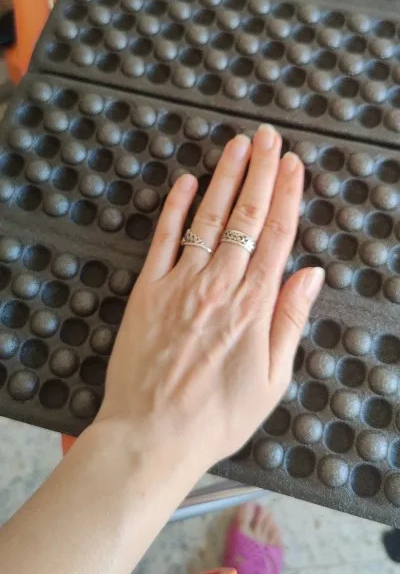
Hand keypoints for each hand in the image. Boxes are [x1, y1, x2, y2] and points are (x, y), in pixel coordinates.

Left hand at [96, 124, 323, 473]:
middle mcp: (219, 286)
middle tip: (268, 137)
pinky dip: (176, 209)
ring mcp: (180, 284)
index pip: (275, 236)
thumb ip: (290, 321)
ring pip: (209, 220)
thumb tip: (310, 275)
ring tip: (237, 146)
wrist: (153, 435)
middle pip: (245, 217)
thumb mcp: (272, 380)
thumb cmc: (217, 416)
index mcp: (253, 307)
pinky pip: (164, 241)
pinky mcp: (148, 291)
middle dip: (259, 172)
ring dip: (224, 179)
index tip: (293, 164)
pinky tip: (187, 183)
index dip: (286, 195)